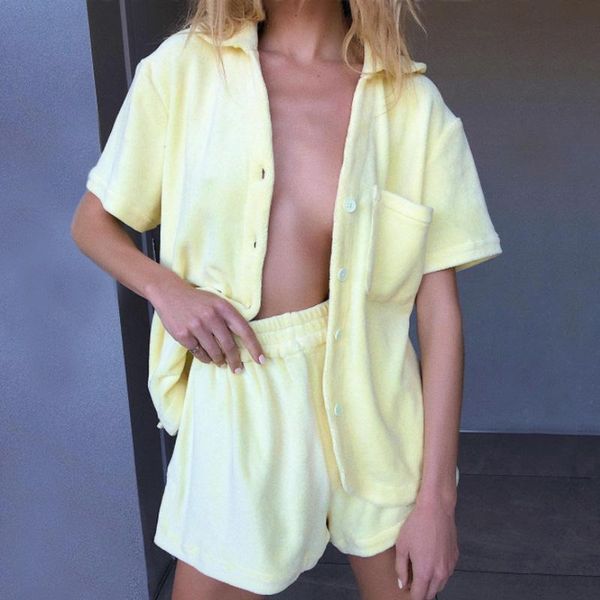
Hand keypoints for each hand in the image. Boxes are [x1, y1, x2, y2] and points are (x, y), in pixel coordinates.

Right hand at [151, 276, 265, 373]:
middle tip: (237, 369)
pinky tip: (207, 358)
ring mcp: (196, 326)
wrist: (169, 293)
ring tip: (221, 363)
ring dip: (219, 361)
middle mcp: (211, 316)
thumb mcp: (217, 302)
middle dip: (235, 360)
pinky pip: (199, 353)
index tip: (261, 360)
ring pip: (214, 352)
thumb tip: (243, 342)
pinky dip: (205, 358)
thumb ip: (229, 318)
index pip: (244, 330)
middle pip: (229, 346)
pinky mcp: (183, 335)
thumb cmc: (198, 300)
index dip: (254, 347)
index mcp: (224, 307)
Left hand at [394, 498, 458, 599]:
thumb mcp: (402, 546)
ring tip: (420, 571)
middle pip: (431, 594)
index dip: (411, 595)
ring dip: (431, 584)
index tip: (405, 588)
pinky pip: (447, 573)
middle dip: (421, 591)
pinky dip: (439, 573)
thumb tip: (402, 584)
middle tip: (411, 580)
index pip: (419, 596)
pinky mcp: (455, 558)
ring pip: (440, 585)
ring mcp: (450, 566)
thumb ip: (401, 569)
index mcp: (425, 572)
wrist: (436, 508)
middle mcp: (440, 573)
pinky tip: (432, 561)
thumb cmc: (416, 525)